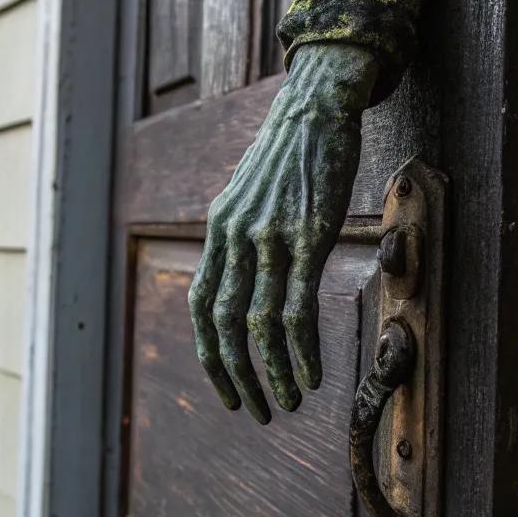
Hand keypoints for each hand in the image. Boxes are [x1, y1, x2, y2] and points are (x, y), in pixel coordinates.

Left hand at [188, 43, 376, 422]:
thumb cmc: (290, 153)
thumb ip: (242, 236)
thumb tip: (243, 276)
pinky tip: (313, 374)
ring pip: (261, 322)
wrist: (317, 105)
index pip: (200, 306)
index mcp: (218, 229)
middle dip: (239, 377)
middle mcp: (235, 236)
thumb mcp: (250, 194)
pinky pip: (298, 305)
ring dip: (275, 372)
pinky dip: (302, 348)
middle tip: (258, 411)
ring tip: (290, 401)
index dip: (210, 355)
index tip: (228, 390)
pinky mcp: (308, 234)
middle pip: (224, 325)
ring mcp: (270, 236)